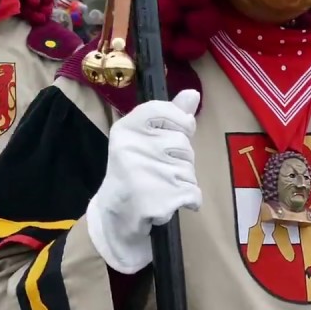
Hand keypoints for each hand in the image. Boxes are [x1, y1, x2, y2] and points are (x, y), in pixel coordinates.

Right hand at [86, 89, 201, 274]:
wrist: (116, 216)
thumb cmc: (134, 171)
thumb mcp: (144, 139)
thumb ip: (170, 115)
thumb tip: (194, 94)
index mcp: (126, 128)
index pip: (166, 110)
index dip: (180, 123)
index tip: (175, 134)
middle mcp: (131, 149)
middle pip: (184, 144)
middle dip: (181, 159)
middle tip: (159, 170)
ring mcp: (144, 175)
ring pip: (190, 170)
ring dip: (184, 181)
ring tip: (162, 186)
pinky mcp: (157, 200)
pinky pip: (193, 194)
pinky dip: (190, 201)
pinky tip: (170, 202)